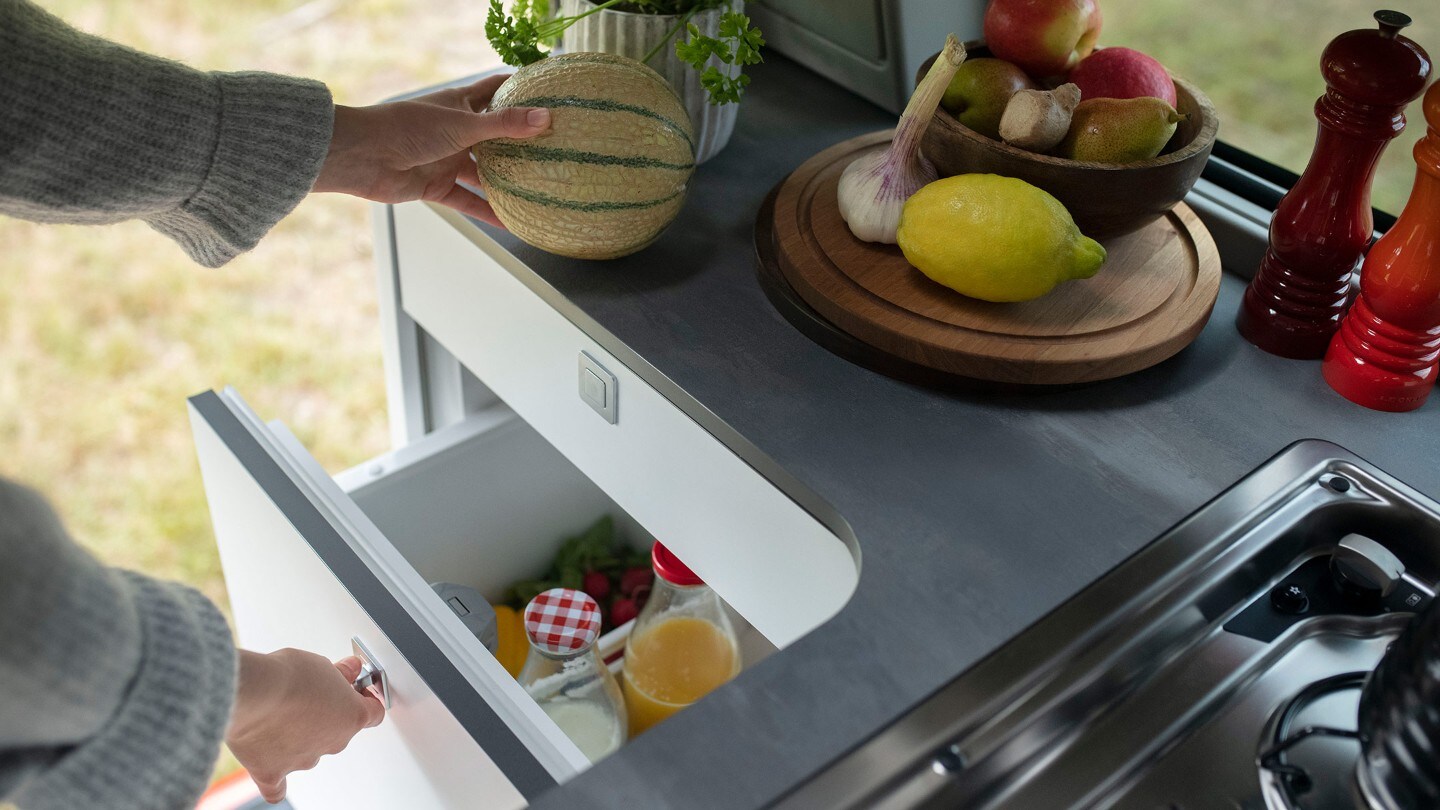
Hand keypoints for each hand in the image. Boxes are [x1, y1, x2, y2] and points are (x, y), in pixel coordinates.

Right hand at [227, 648, 385, 803]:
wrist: (253, 693)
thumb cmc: (288, 678)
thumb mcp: (322, 664)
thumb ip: (340, 673)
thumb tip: (349, 671)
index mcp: (352, 716)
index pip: (373, 712)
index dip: (365, 699)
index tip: (355, 690)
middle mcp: (333, 743)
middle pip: (339, 732)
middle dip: (328, 715)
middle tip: (309, 695)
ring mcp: (304, 760)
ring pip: (309, 752)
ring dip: (301, 738)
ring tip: (279, 715)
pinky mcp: (273, 773)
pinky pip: (278, 787)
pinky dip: (277, 778)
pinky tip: (275, 769)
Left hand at [313, 74, 548, 226]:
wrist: (363, 156)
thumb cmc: (406, 128)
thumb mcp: (462, 124)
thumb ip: (504, 124)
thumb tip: (546, 117)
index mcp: (459, 104)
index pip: (494, 89)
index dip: (519, 88)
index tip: (548, 92)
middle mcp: (456, 130)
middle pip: (495, 135)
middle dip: (521, 141)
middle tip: (556, 147)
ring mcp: (447, 159)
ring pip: (484, 172)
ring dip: (508, 180)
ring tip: (540, 188)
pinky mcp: (437, 186)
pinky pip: (469, 201)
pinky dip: (487, 212)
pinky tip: (512, 223)